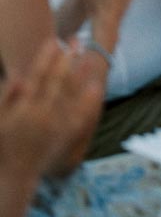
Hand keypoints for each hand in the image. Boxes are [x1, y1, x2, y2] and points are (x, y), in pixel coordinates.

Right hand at [0, 40, 88, 179]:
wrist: (15, 176)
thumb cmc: (4, 145)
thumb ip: (7, 97)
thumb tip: (19, 74)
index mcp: (23, 109)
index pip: (37, 77)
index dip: (46, 58)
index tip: (54, 40)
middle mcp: (41, 115)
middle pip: (57, 80)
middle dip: (67, 59)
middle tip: (75, 40)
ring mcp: (55, 125)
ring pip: (71, 94)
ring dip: (80, 74)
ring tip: (89, 55)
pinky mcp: (64, 136)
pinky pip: (80, 116)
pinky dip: (88, 100)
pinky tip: (96, 86)